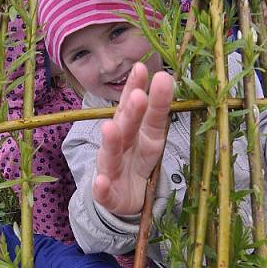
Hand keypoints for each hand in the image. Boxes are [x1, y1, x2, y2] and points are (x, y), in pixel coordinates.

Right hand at [92, 63, 174, 214]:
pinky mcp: (107, 194)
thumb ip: (155, 110)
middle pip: (127, 127)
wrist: (122, 197)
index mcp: (137, 132)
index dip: (143, 92)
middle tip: (139, 95)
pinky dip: (101, 187)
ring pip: (111, 155)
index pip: (142, 109)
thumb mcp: (150, 136)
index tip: (147, 70)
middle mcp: (122, 146)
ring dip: (110, 142)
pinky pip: (103, 191)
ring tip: (110, 128)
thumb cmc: (136, 161)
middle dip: (131, 112)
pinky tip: (101, 182)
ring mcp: (111, 169)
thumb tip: (166, 76)